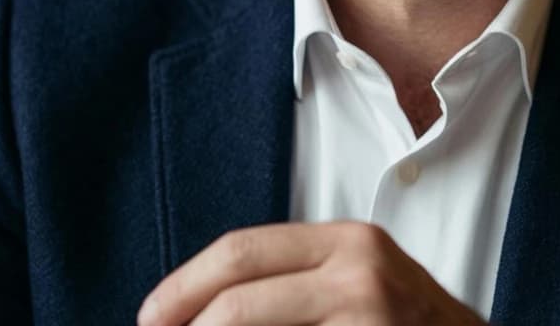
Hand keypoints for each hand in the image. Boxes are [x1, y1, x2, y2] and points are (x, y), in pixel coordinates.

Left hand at [137, 220, 486, 325]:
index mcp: (347, 241)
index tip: (151, 316)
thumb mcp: (359, 279)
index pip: (242, 252)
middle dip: (184, 324)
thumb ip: (297, 281)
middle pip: (237, 300)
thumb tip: (205, 306)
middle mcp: (358, 273)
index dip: (183, 285)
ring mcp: (369, 320)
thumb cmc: (408, 324)